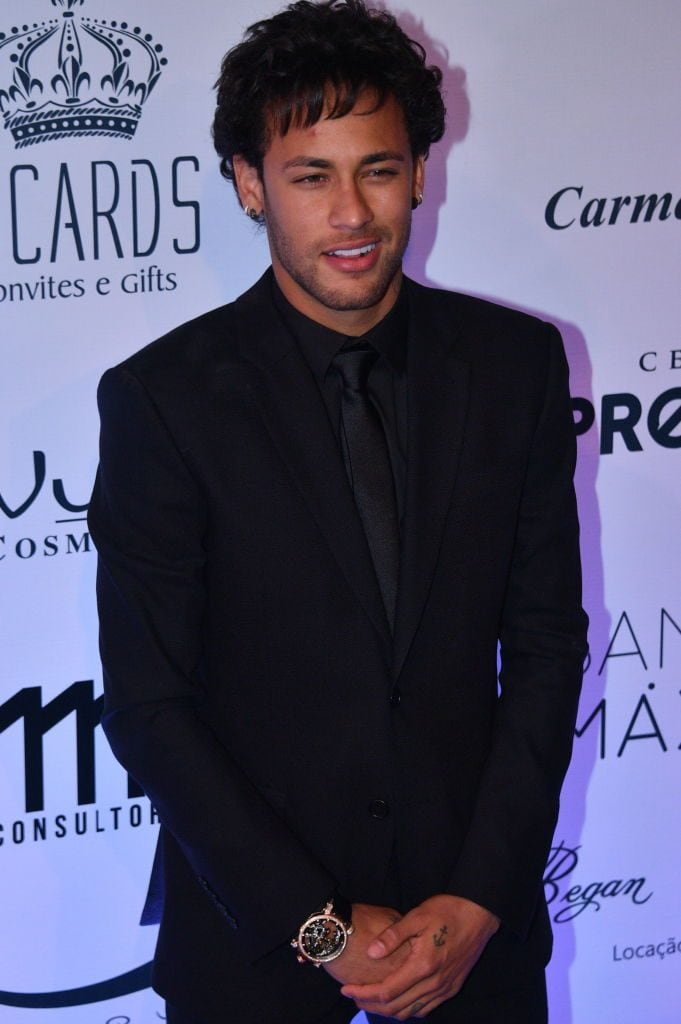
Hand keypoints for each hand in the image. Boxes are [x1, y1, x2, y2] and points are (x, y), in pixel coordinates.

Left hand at [340, 894, 499, 1018]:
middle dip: (370, 1005)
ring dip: (388, 1009)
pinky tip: (397, 998)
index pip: (386, 991)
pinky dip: (407, 1009)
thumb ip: (393, 936)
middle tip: (353, 995)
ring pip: (411, 1012)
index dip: (363, 993)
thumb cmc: (447, 910)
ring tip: (370, 998)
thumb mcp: (417, 916)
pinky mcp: (452, 987)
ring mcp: (445, 988)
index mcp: (423, 965)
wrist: (479, 913)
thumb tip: (371, 952)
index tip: (346, 989)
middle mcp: (435, 983)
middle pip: (396, 1007)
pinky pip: (425, 1008)